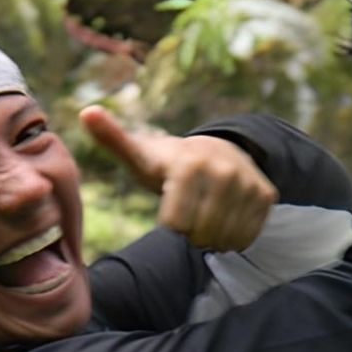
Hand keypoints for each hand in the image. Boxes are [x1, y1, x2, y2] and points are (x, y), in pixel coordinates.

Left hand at [79, 105, 277, 253]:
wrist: (216, 152)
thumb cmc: (167, 164)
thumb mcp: (139, 156)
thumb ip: (112, 138)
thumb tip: (86, 112)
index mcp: (189, 164)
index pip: (176, 226)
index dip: (170, 223)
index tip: (171, 202)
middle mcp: (223, 170)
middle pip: (199, 235)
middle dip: (191, 232)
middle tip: (191, 209)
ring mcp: (248, 182)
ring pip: (223, 239)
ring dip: (212, 236)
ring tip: (207, 212)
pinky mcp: (265, 195)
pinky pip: (245, 238)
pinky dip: (232, 237)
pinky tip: (226, 216)